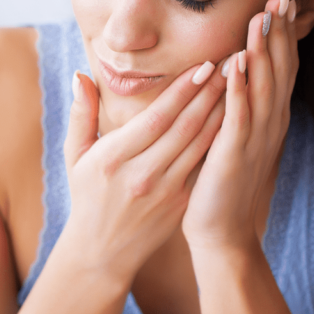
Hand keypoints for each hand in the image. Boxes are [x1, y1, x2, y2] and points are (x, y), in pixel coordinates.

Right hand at [61, 62, 226, 284]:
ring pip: (200, 144)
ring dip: (222, 111)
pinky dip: (220, 139)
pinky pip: (204, 163)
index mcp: (113, 159)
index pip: (155, 118)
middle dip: (210, 92)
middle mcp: (141, 174)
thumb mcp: (74, 156)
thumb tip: (79, 76)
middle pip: (184, 127)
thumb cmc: (87, 196)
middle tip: (231, 62)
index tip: (203, 65)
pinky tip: (234, 117)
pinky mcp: (181, 202)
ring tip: (239, 83)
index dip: (182, 91)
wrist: (103, 251)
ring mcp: (164, 191)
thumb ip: (80, 115)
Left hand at [182, 0, 299, 259]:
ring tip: (261, 17)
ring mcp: (255, 140)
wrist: (221, 231)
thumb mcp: (236, 136)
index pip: (280, 67)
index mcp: (269, 118)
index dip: (282, 33)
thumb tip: (235, 68)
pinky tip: (234, 63)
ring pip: (262, 87)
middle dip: (279, 32)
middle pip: (279, 69)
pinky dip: (238, 89)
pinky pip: (238, 117)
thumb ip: (240, 104)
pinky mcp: (234, 156)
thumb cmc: (223, 183)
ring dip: (262, 51)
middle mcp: (269, 125)